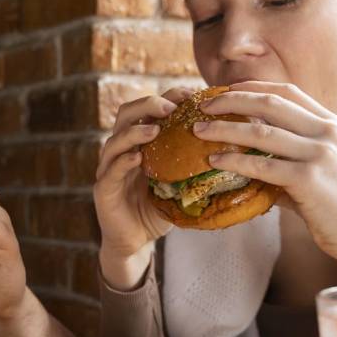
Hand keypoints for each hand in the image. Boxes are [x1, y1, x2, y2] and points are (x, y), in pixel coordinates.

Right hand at [93, 88, 191, 288]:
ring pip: (114, 141)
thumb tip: (234, 150)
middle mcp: (120, 150)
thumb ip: (193, 164)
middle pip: (125, 114)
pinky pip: (110, 172)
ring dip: (135, 132)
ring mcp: (108, 169)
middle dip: (147, 105)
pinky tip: (138, 158)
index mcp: (138, 142)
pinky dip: (123, 162)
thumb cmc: (157, 209)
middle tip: (171, 107)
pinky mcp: (102, 191)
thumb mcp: (178, 182)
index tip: (191, 95)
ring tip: (156, 129)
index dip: (167, 97)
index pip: (148, 109)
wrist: (135, 241)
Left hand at [196, 81, 336, 280]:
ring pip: (260, 133)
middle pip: (269, 104)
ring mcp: (319, 154)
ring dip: (224, 130)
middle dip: (231, 101)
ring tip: (198, 131)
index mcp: (328, 123)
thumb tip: (245, 155)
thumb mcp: (317, 167)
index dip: (252, 88)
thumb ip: (286, 155)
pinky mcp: (309, 179)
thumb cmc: (336, 204)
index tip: (224, 90)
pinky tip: (215, 161)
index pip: (286, 92)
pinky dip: (234, 161)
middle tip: (202, 106)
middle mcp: (326, 132)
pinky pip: (262, 166)